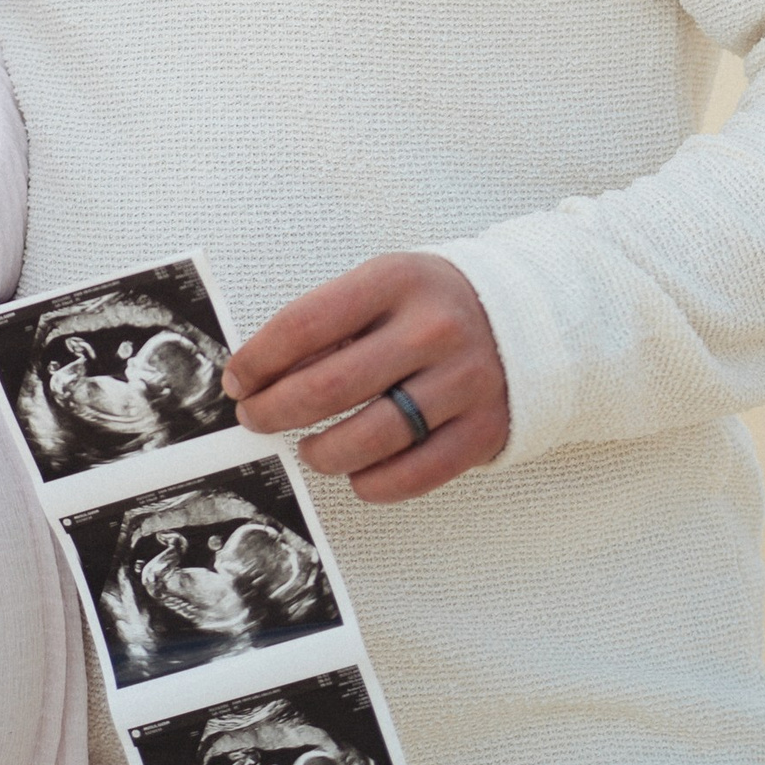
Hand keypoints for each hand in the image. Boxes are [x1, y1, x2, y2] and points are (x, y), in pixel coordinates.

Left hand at [222, 253, 509, 502]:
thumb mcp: (381, 286)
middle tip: (255, 419)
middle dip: (274, 412)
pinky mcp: (481, 431)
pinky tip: (356, 471)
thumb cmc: (431, 306)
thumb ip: (329, 324)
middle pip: (328, 387)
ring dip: (320, 453)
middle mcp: (432, 330)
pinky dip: (371, 483)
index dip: (258, 360)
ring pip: (368, 439)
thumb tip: (260, 375)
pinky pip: (412, 475)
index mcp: (395, 281)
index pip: (304, 324)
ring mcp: (462, 382)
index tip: (238, 381)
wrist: (526, 320)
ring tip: (310, 448)